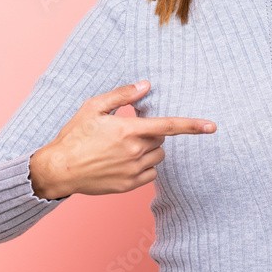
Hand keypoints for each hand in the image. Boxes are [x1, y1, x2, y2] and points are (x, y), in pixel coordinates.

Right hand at [28, 80, 214, 198]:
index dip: (193, 125)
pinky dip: (144, 166)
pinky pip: (150, 173)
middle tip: (127, 133)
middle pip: (161, 140)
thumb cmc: (74, 135)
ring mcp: (132, 171)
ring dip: (149, 150)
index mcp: (129, 130)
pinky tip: (123, 163)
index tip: (213, 127)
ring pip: (158, 157)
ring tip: (123, 148)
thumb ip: (123, 95)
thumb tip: (146, 85)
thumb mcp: (94, 107)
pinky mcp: (128, 186)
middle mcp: (134, 152)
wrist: (58, 169)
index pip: (169, 126)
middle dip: (151, 134)